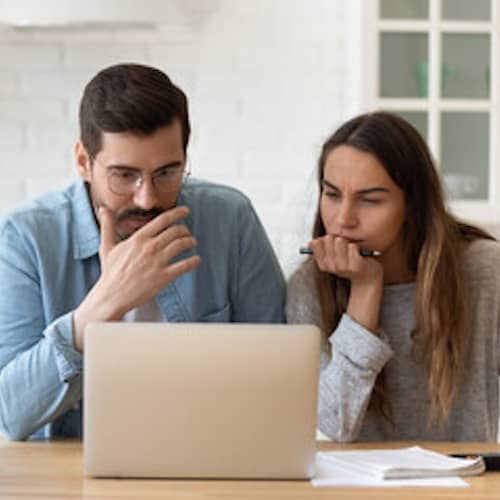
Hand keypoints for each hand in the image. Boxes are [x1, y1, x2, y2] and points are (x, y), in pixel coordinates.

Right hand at [73, 205, 199, 351]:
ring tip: (192, 243)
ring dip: (190, 242)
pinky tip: (196, 260)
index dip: (177, 213)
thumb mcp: (106, 247)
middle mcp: (150, 247)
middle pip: (176, 231)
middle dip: (185, 230)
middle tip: (187, 232)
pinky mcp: (164, 277)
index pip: (162, 220)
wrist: (112, 296)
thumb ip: (107, 226)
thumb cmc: (110, 272)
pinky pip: (184, 265)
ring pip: (182, 245)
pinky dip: (194, 261)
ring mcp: (158, 262)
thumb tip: (103, 210)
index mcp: (138, 239)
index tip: (185, 211)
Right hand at [309, 235, 382, 332]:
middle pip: (328, 238)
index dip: (325, 239)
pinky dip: (356, 247)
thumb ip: (321, 250)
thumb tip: (311, 243)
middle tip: (344, 246)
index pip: (316, 243)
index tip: (332, 244)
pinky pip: (352, 246)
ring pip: (340, 241)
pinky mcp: (356, 265)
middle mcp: (331, 266)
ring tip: (351, 250)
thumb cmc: (349, 263)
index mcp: (323, 264)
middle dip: (337, 238)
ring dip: (347, 241)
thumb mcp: (333, 258)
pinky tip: (358, 253)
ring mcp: (343, 267)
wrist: (366, 278)